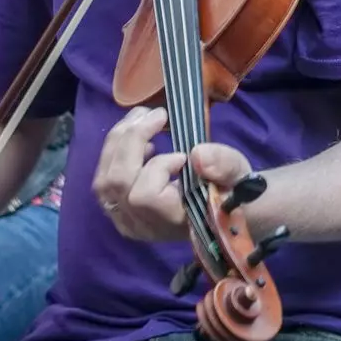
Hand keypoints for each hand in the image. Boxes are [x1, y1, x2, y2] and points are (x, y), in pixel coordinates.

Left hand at [95, 106, 255, 245]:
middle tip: (157, 114)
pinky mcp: (118, 211)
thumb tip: (197, 153)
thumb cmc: (231, 190)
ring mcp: (126, 221)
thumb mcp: (238, 173)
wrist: (223, 210)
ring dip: (119, 142)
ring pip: (103, 180)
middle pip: (117, 183)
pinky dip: (114, 153)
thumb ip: (223, 165)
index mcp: (173, 222)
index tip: (182, 155)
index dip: (159, 167)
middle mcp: (143, 226)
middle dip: (132, 140)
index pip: (145, 196)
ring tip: (142, 118)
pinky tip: (136, 139)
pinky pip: (102, 181)